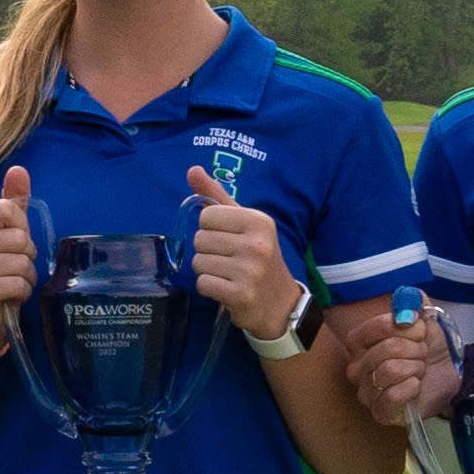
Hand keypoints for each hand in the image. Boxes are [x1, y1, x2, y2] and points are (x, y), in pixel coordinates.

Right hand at [0, 163, 37, 359]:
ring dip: (26, 277)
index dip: (22, 228)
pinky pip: (18, 284)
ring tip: (11, 282)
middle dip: (27, 257)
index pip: (9, 209)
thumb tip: (19, 169)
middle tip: (12, 268)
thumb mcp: (7, 232)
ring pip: (22, 263)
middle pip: (20, 239)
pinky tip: (9, 296)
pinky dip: (22, 292)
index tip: (12, 243)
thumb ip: (13, 201)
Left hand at [185, 167, 308, 341]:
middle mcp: (258, 244)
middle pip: (200, 239)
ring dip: (208, 271)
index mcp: (259, 221)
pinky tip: (227, 290)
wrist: (280, 304)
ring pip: (198, 262)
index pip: (206, 216)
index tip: (228, 240)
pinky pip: (203, 283)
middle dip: (208, 252)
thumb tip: (192, 169)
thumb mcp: (243, 223)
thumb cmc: (257, 258)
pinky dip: (209, 288)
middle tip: (230, 261)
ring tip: (229, 275)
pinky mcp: (241, 294)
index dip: (210, 229)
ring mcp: (250, 271)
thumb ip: (216, 196)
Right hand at [344, 290, 462, 425]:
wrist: (447, 374)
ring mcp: (366, 392)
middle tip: (421, 354)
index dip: (405, 327)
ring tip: (419, 370)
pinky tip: (415, 387)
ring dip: (415, 368)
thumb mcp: (423, 317)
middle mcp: (356, 367)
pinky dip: (411, 388)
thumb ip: (413, 301)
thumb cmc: (428, 346)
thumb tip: (406, 306)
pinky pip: (392, 396)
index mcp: (358, 341)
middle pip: (387, 349)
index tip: (419, 331)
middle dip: (415, 350)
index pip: (376, 327)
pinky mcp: (380, 413)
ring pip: (390, 371)